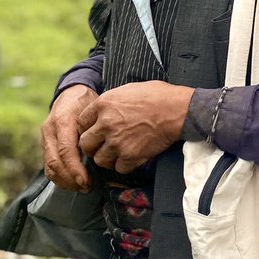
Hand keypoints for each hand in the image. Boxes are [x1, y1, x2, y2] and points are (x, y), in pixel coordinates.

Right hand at [41, 84, 98, 190]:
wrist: (71, 92)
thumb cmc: (87, 101)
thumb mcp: (94, 109)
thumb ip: (94, 129)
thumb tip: (100, 154)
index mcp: (62, 120)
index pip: (65, 151)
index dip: (75, 169)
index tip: (86, 181)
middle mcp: (50, 130)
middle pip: (55, 162)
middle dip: (70, 179)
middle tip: (86, 187)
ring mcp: (45, 137)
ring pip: (49, 167)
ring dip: (64, 181)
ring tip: (82, 187)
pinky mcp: (45, 144)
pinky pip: (48, 166)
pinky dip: (59, 177)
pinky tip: (73, 182)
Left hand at [77, 81, 193, 174]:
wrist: (178, 109)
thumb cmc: (157, 96)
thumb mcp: (127, 90)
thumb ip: (110, 102)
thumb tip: (102, 112)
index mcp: (104, 104)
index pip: (81, 122)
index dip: (87, 129)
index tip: (94, 132)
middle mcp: (106, 123)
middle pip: (85, 144)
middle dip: (93, 146)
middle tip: (102, 146)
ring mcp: (117, 141)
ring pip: (99, 159)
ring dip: (107, 158)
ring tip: (117, 153)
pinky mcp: (131, 156)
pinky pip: (118, 168)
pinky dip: (124, 165)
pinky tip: (131, 158)